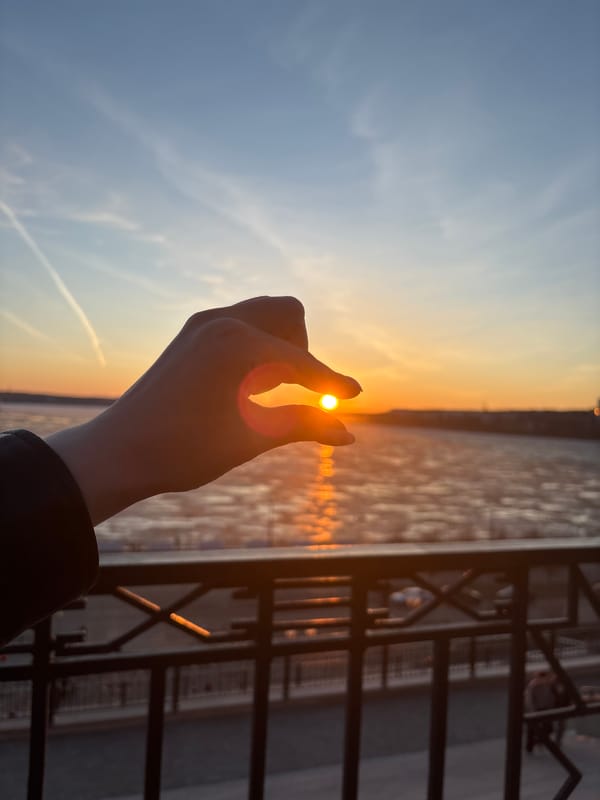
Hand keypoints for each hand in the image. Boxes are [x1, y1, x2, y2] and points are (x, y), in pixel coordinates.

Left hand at [47, 296, 360, 524]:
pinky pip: (241, 322)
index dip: (332, 382)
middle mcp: (222, 321)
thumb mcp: (251, 438)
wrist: (118, 452)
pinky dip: (258, 344)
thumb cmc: (183, 450)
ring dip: (281, 342)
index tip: (356, 396)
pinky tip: (248, 381)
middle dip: (304, 348)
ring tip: (269, 389)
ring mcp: (203, 323)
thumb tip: (349, 433)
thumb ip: (303, 425)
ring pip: (264, 312)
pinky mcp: (191, 333)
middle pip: (289, 312)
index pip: (302, 361)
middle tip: (298, 390)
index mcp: (240, 345)